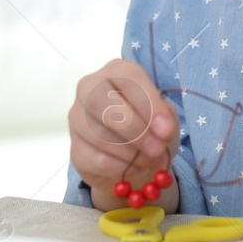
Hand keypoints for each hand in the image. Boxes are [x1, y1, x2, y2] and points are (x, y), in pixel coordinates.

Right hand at [69, 58, 180, 211]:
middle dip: (134, 129)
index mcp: (116, 72)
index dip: (149, 103)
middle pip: (101, 103)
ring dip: (131, 153)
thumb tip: (162, 129)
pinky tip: (137, 168)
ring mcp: (77, 119)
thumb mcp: (165, 117)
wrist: (136, 158)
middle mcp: (90, 89)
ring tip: (153, 161)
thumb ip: (166, 118)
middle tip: (157, 148)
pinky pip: (96, 159)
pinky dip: (121, 168)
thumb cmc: (151, 127)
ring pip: (97, 134)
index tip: (166, 129)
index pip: (128, 78)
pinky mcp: (75, 149)